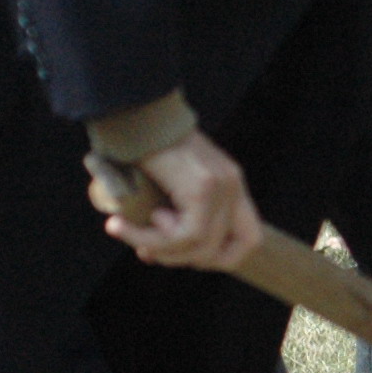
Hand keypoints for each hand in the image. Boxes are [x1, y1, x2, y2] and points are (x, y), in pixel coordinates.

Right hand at [97, 130, 263, 268]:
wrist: (129, 113)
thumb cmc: (137, 147)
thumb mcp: (165, 184)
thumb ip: (172, 213)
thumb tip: (154, 253)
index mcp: (231, 185)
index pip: (250, 240)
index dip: (220, 259)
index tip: (182, 256)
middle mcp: (233, 186)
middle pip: (228, 250)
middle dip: (184, 259)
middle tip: (147, 251)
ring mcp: (222, 186)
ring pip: (200, 247)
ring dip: (158, 250)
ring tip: (127, 231)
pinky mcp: (202, 188)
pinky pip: (182, 236)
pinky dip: (148, 239)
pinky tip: (121, 225)